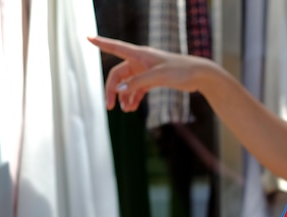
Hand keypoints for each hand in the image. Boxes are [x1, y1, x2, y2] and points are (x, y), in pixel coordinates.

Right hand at [88, 36, 214, 111]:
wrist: (199, 75)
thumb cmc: (180, 70)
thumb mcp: (158, 76)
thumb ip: (137, 83)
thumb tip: (119, 91)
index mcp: (140, 54)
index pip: (115, 47)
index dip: (101, 43)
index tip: (87, 37)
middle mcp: (140, 61)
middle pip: (118, 75)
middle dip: (112, 90)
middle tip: (110, 107)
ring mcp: (146, 71)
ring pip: (127, 84)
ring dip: (124, 97)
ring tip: (126, 110)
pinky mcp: (153, 80)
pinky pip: (137, 89)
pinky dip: (133, 98)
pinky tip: (132, 108)